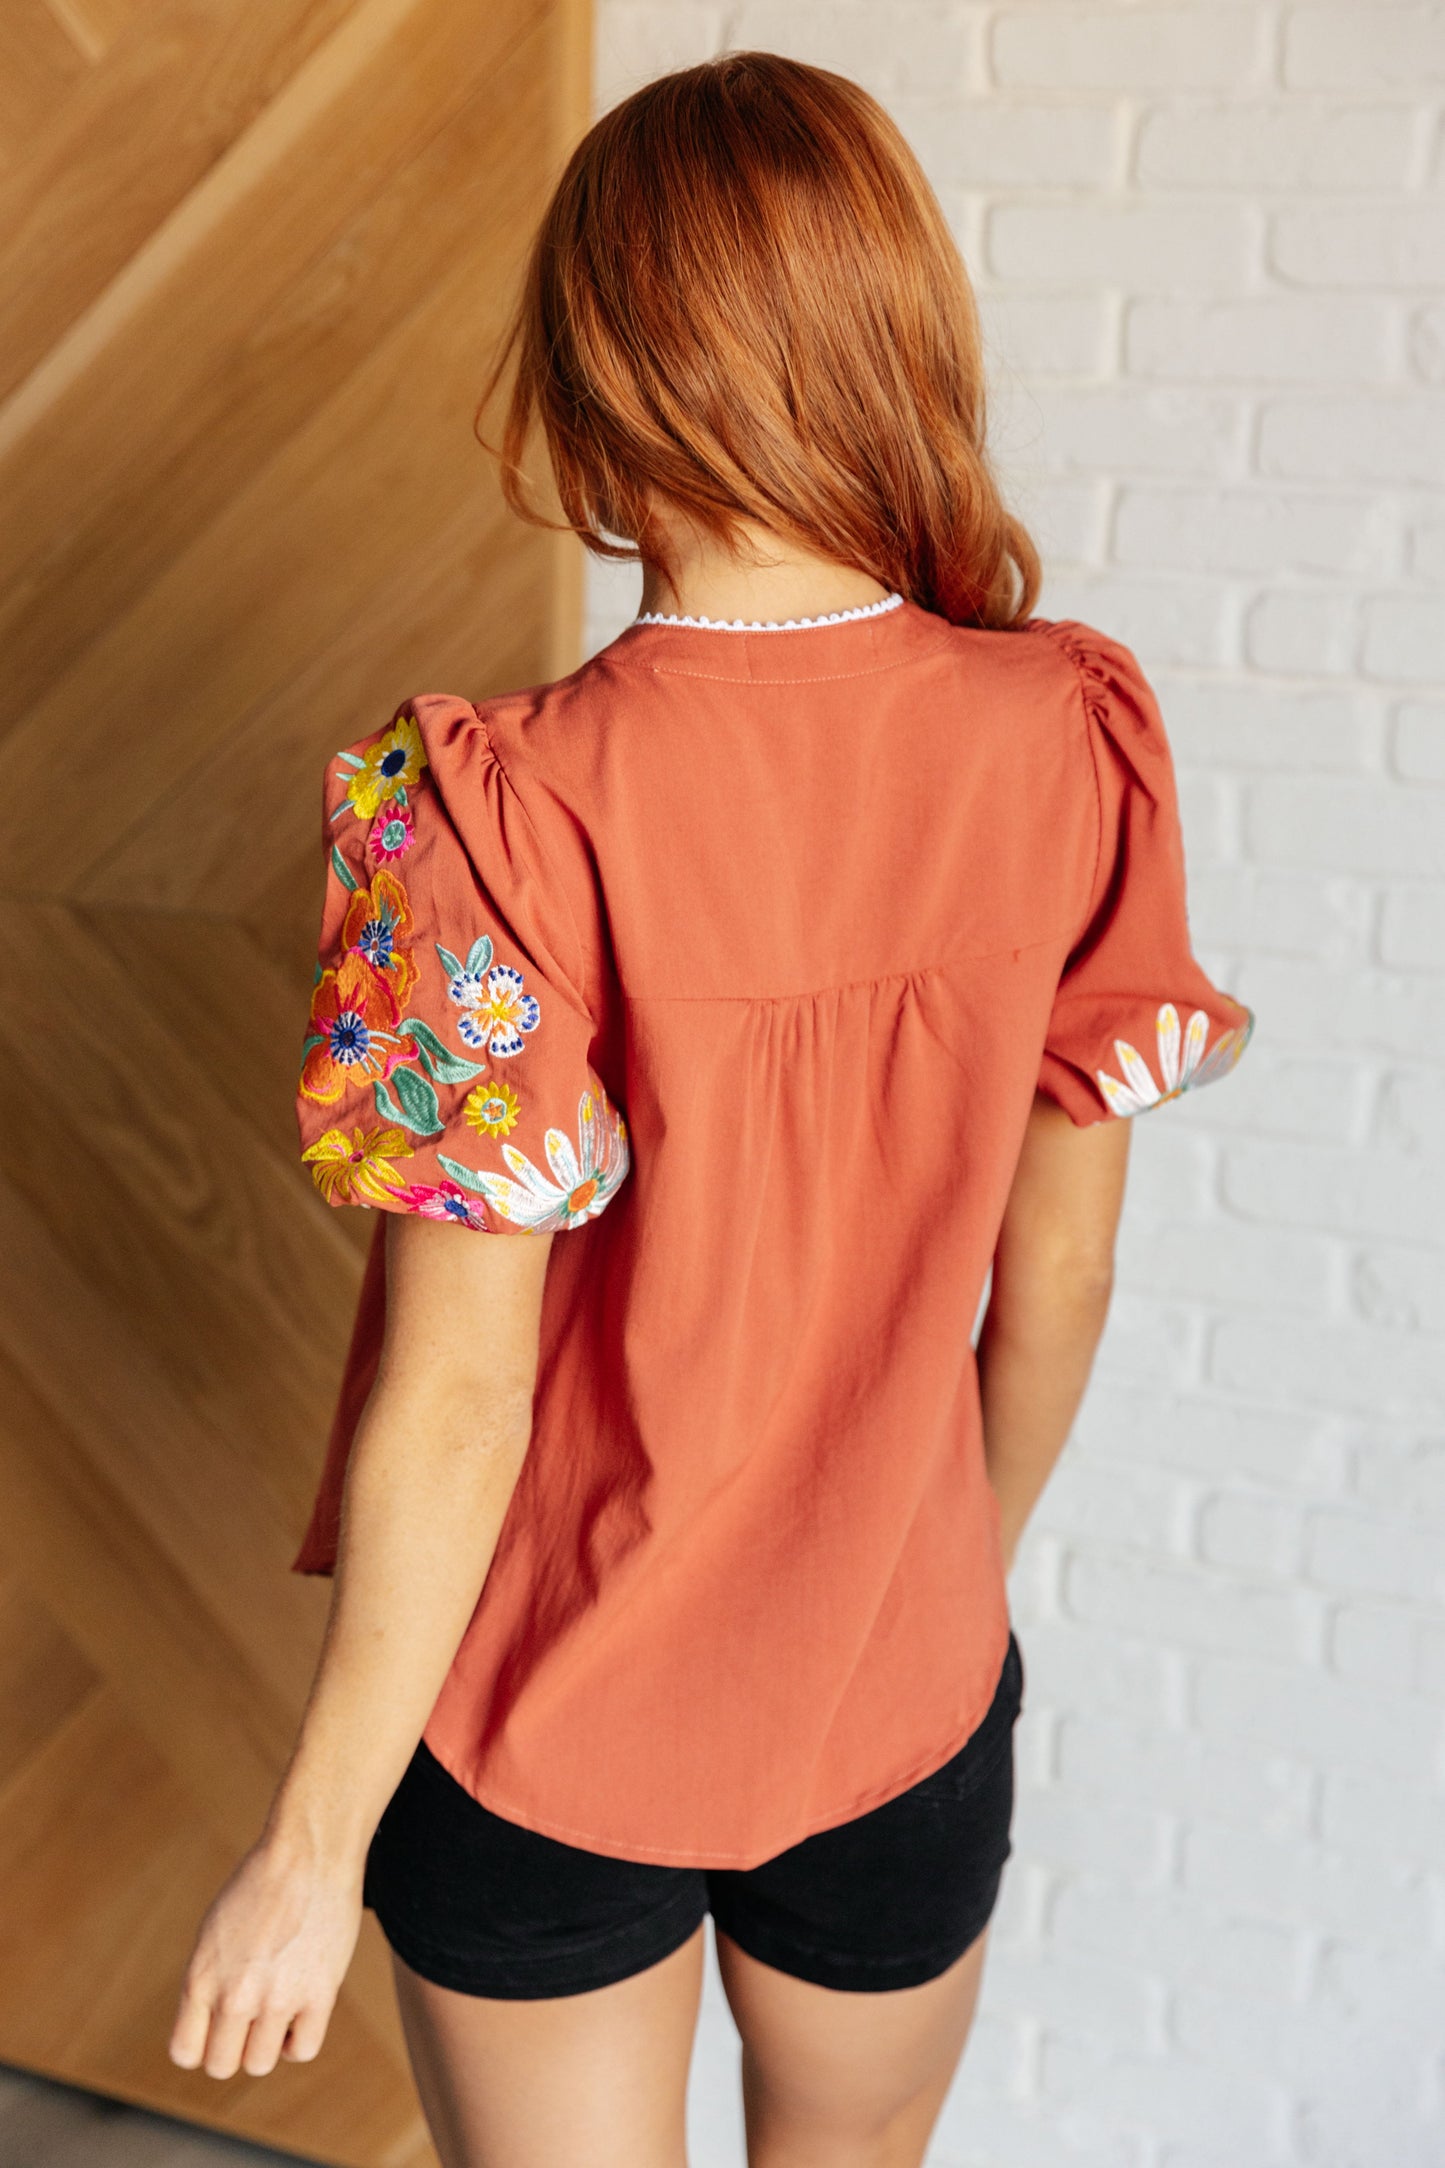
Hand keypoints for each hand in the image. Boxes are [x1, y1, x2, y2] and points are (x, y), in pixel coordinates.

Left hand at [168, 1834, 363, 2078]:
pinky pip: (302, 2050)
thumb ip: (208, 1981)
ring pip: (259, 2063)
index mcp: (200, 1978)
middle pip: (221, 2065)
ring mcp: (277, 1998)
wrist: (307, 1853)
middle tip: (249, 2018)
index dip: (201, 2045)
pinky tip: (300, 2013)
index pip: (185, 2052)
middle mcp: (233, 1996)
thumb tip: (215, 2027)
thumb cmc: (261, 1885)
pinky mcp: (319, 1994)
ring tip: (276, 2011)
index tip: (217, 2027)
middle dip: (233, 2047)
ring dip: (266, 2045)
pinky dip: (297, 2041)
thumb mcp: (214, 1932)